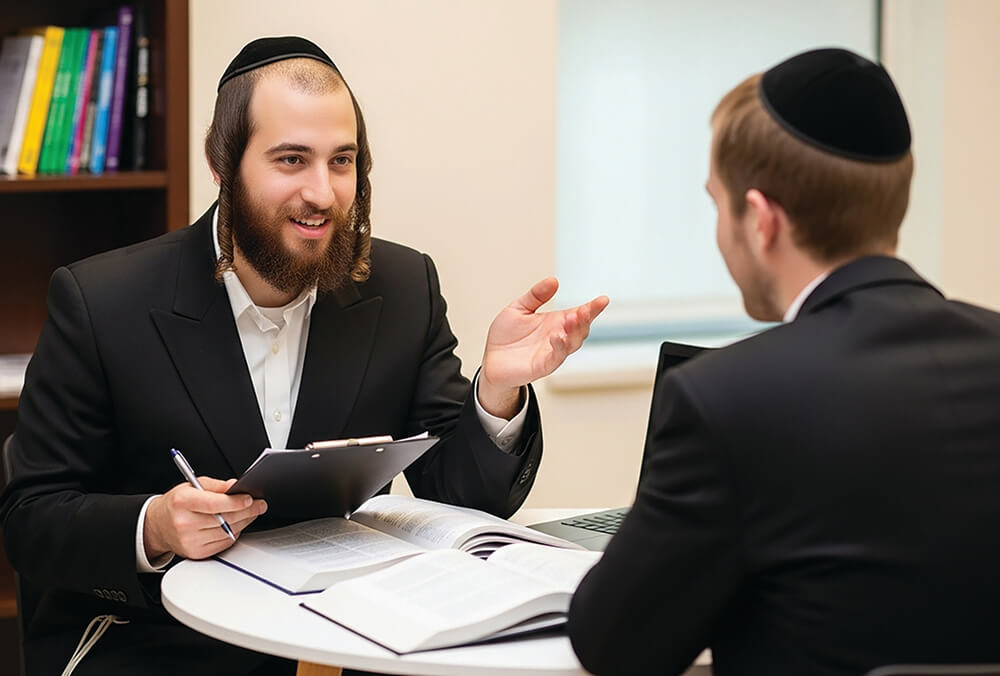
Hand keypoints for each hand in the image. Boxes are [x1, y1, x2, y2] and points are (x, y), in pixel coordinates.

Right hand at [143, 477, 266, 560]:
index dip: (235, 501)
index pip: (213, 503)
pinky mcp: (196, 553)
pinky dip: (234, 533)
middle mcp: (184, 523)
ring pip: (227, 532)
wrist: (157, 525)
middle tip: (260, 505)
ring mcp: (190, 540)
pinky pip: (224, 543)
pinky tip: (237, 524)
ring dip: (244, 522)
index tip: (250, 498)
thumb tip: (235, 485)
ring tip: (251, 512)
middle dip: (247, 511)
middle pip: (224, 519)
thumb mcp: (192, 485)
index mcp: (182, 502)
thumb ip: (216, 485)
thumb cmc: (176, 504)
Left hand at [479, 277, 608, 416]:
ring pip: (572, 344)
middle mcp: (558, 337)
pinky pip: (555, 358)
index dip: (593, 308)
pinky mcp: (542, 366)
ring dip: (575, 332)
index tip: (603, 300)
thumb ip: (536, 295)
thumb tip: (554, 280)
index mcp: (556, 322)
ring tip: (573, 318)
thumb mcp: (519, 308)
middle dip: (585, 319)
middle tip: (585, 309)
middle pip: (580, 329)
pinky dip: (559, 348)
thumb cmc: (506, 336)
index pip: (579, 314)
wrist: (491, 359)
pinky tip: (558, 336)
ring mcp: (552, 352)